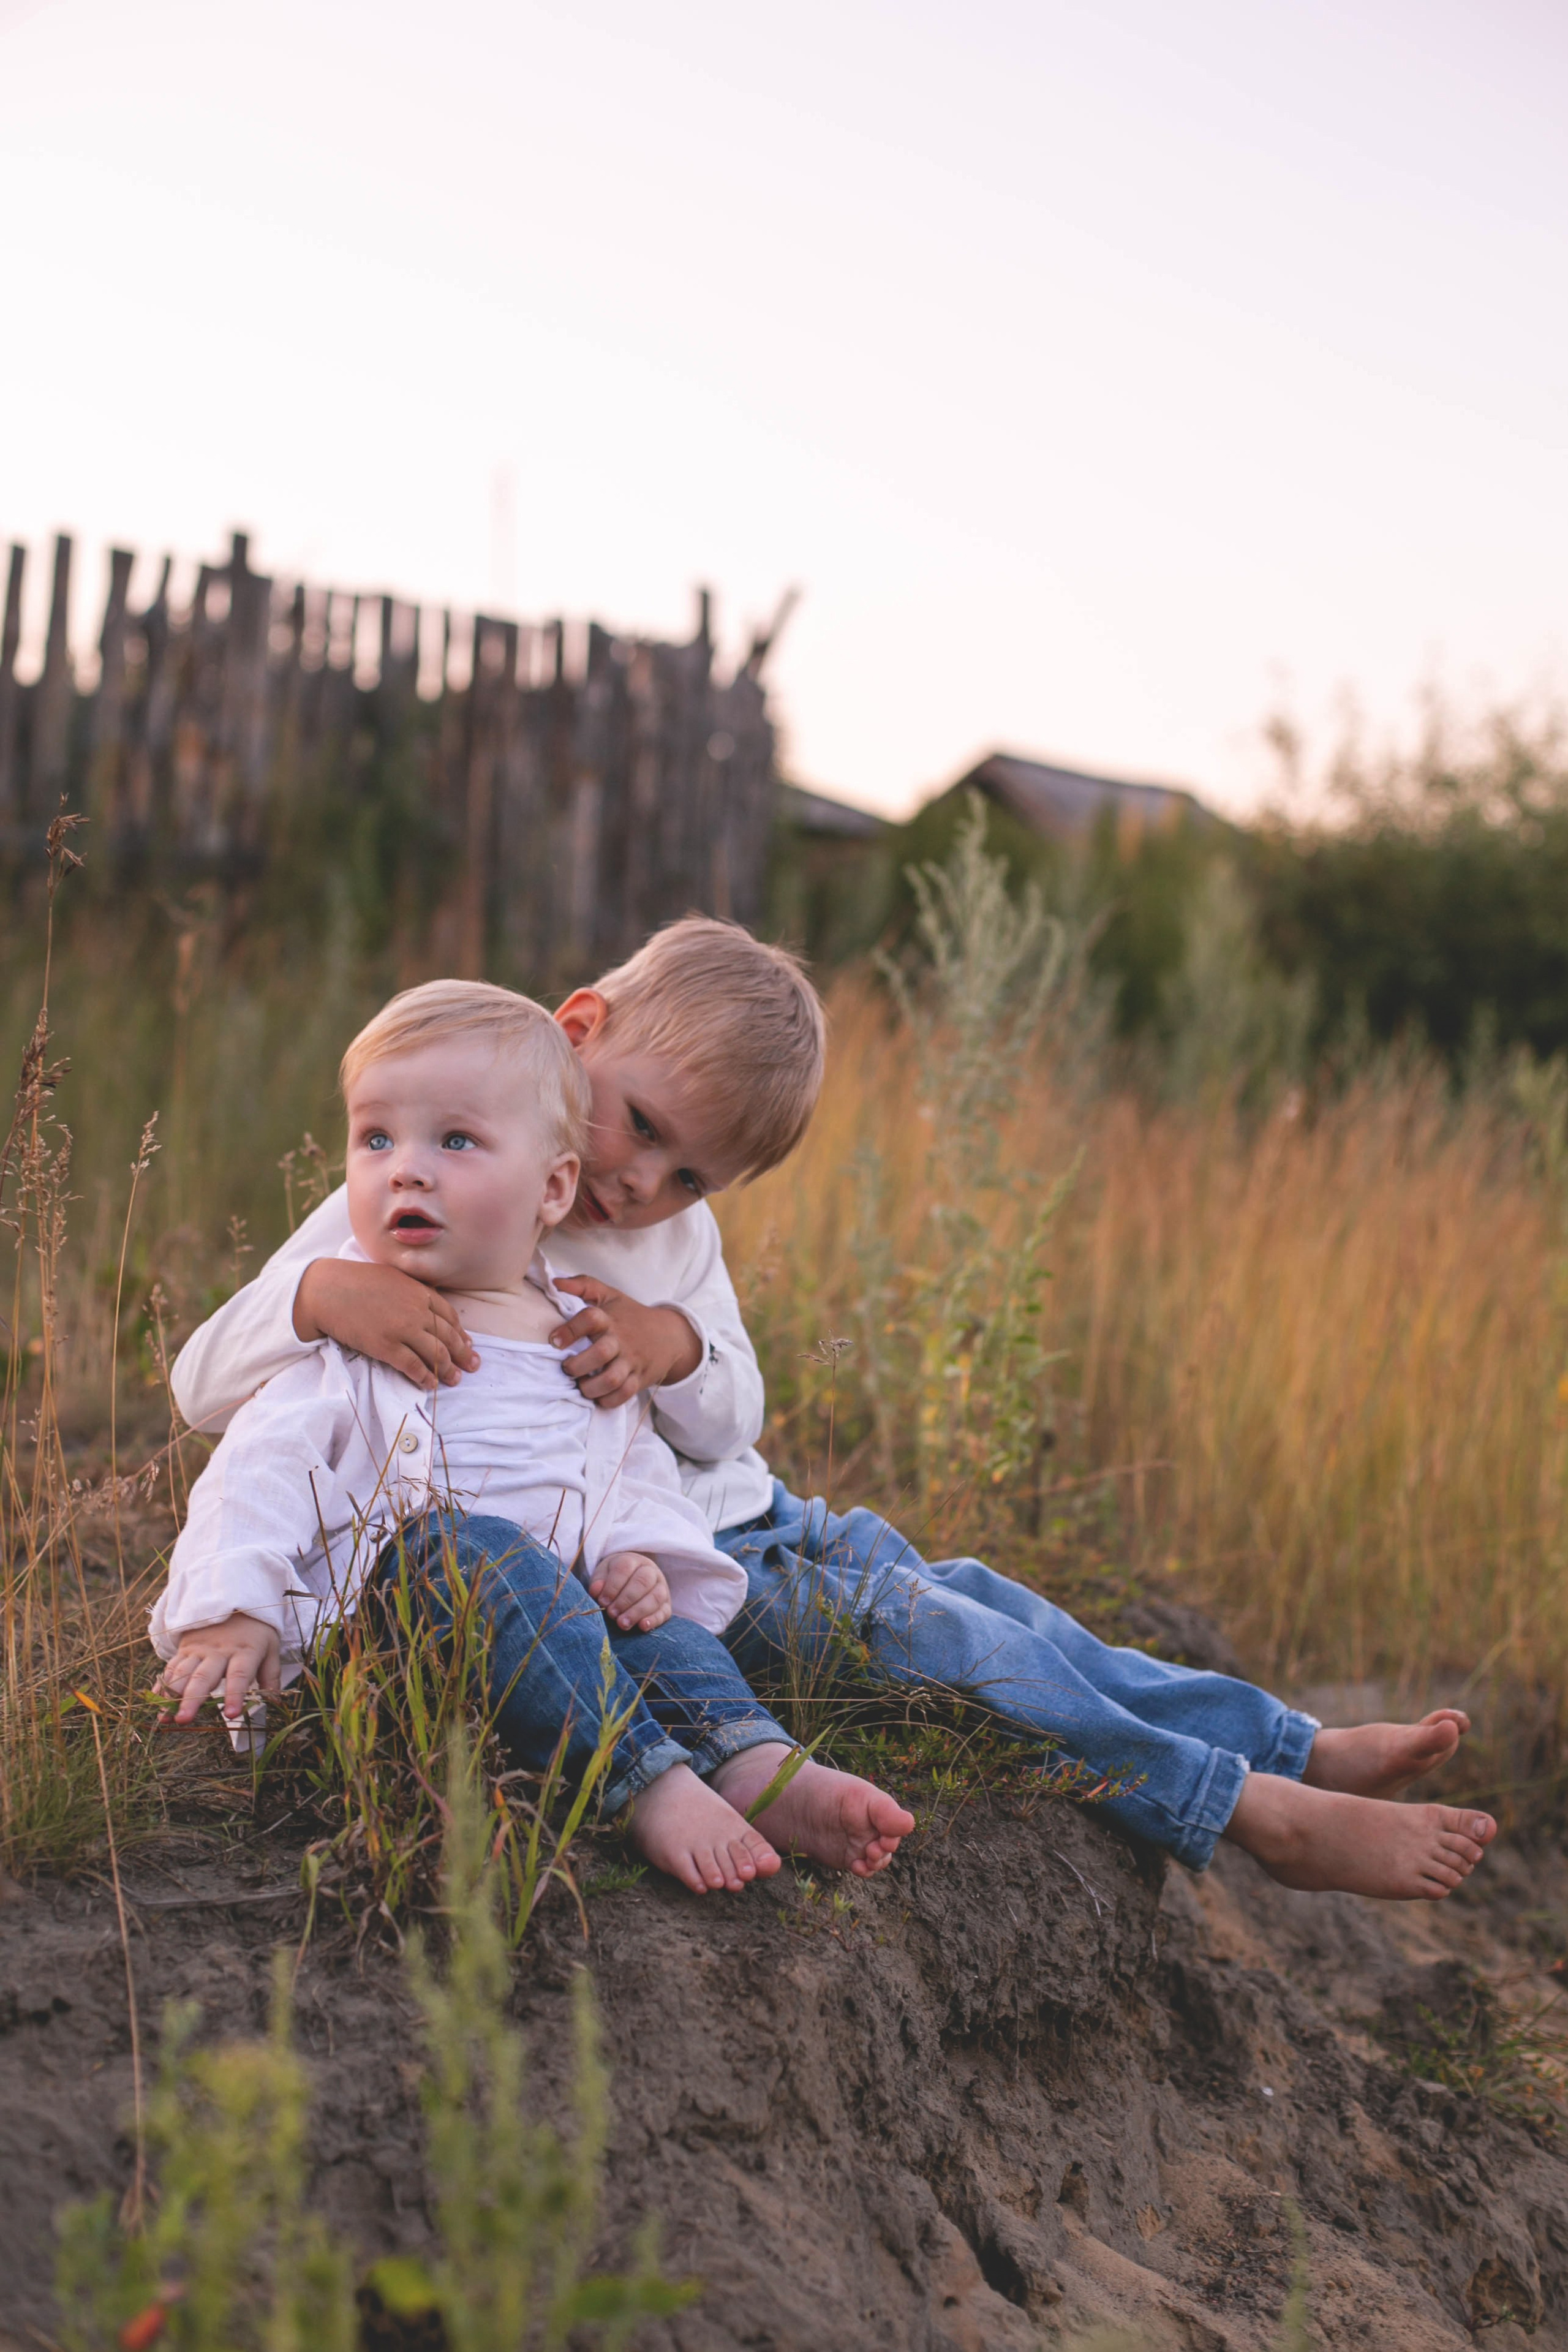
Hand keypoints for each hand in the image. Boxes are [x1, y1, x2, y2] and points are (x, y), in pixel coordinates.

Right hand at [159, 1611, 282, 1724]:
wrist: (234, 1602)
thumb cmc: (255, 1632)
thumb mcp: (270, 1648)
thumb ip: (271, 1676)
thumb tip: (277, 1702)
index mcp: (244, 1651)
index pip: (240, 1675)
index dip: (235, 1694)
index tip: (231, 1715)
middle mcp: (219, 1651)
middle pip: (204, 1676)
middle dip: (192, 1699)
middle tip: (183, 1720)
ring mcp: (199, 1650)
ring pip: (182, 1672)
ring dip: (171, 1695)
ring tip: (164, 1717)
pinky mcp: (185, 1649)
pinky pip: (171, 1667)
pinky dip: (162, 1684)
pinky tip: (155, 1700)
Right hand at [293, 1257, 478, 1389]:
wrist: (327, 1289)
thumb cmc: (356, 1281)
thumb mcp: (394, 1276)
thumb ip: (413, 1290)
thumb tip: (427, 1302)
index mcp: (420, 1292)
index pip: (449, 1316)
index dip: (461, 1333)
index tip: (467, 1344)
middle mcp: (417, 1311)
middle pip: (448, 1337)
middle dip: (463, 1354)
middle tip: (472, 1365)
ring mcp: (403, 1330)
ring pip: (436, 1354)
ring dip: (448, 1369)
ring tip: (455, 1379)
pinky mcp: (386, 1347)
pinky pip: (413, 1366)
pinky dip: (425, 1377)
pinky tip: (430, 1384)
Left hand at [549, 1278, 700, 1407]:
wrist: (670, 1335)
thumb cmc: (631, 1315)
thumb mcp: (610, 1295)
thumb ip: (583, 1285)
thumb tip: (555, 1281)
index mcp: (611, 1319)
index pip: (590, 1319)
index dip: (570, 1329)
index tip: (554, 1341)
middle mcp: (622, 1340)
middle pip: (600, 1354)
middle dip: (577, 1366)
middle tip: (567, 1368)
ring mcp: (632, 1362)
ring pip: (611, 1379)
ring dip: (590, 1387)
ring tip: (580, 1385)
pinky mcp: (639, 1379)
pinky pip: (624, 1395)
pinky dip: (608, 1400)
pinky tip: (597, 1396)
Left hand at [589, 1550, 671, 1632]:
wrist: (632, 1581)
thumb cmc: (614, 1579)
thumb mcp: (603, 1575)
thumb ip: (598, 1582)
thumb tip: (596, 1590)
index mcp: (632, 1560)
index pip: (624, 1568)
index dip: (613, 1586)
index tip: (603, 1601)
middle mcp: (650, 1571)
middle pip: (643, 1582)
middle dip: (626, 1600)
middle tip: (612, 1614)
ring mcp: (661, 1587)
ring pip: (656, 1597)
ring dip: (638, 1611)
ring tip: (623, 1624)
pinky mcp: (666, 1605)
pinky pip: (664, 1611)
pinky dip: (654, 1619)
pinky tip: (642, 1626)